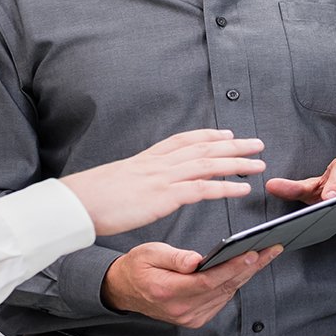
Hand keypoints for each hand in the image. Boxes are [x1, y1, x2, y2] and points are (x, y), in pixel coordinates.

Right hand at [60, 129, 264, 235]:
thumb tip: (142, 185)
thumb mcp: (117, 181)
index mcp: (147, 158)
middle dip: (233, 145)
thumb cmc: (91, 197)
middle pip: (203, 148)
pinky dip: (226, 187)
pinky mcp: (164, 196)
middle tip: (256, 144)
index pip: (184, 140)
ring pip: (208, 164)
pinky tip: (242, 188)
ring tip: (258, 163)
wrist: (76, 203)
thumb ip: (136, 180)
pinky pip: (203, 189)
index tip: (227, 133)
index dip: (208, 135)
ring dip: (237, 163)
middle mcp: (158, 163)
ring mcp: (162, 178)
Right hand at [101, 242, 283, 327]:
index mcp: (168, 291)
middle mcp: (181, 310)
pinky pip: (221, 300)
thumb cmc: (136, 267)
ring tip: (266, 254)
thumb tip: (196, 260)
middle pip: (224, 287)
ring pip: (226, 294)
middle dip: (251, 267)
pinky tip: (248, 268)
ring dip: (248, 274)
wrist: (123, 290)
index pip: (209, 280)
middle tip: (271, 249)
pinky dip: (236, 283)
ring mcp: (189, 317)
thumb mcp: (149, 253)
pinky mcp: (195, 319)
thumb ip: (174, 257)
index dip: (233, 267)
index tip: (253, 253)